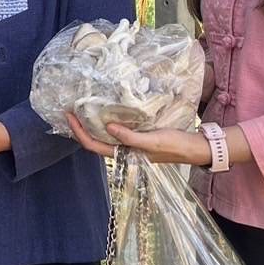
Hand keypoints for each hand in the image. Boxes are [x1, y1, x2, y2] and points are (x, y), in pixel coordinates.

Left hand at [66, 113, 212, 165]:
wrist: (194, 148)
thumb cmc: (174, 145)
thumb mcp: (152, 140)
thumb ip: (130, 137)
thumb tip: (107, 128)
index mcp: (124, 154)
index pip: (94, 146)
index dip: (79, 133)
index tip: (69, 116)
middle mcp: (124, 151)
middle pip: (94, 142)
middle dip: (80, 128)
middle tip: (71, 110)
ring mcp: (130, 145)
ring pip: (103, 137)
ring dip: (91, 126)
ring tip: (82, 110)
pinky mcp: (137, 138)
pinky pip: (116, 131)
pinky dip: (105, 123)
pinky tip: (105, 112)